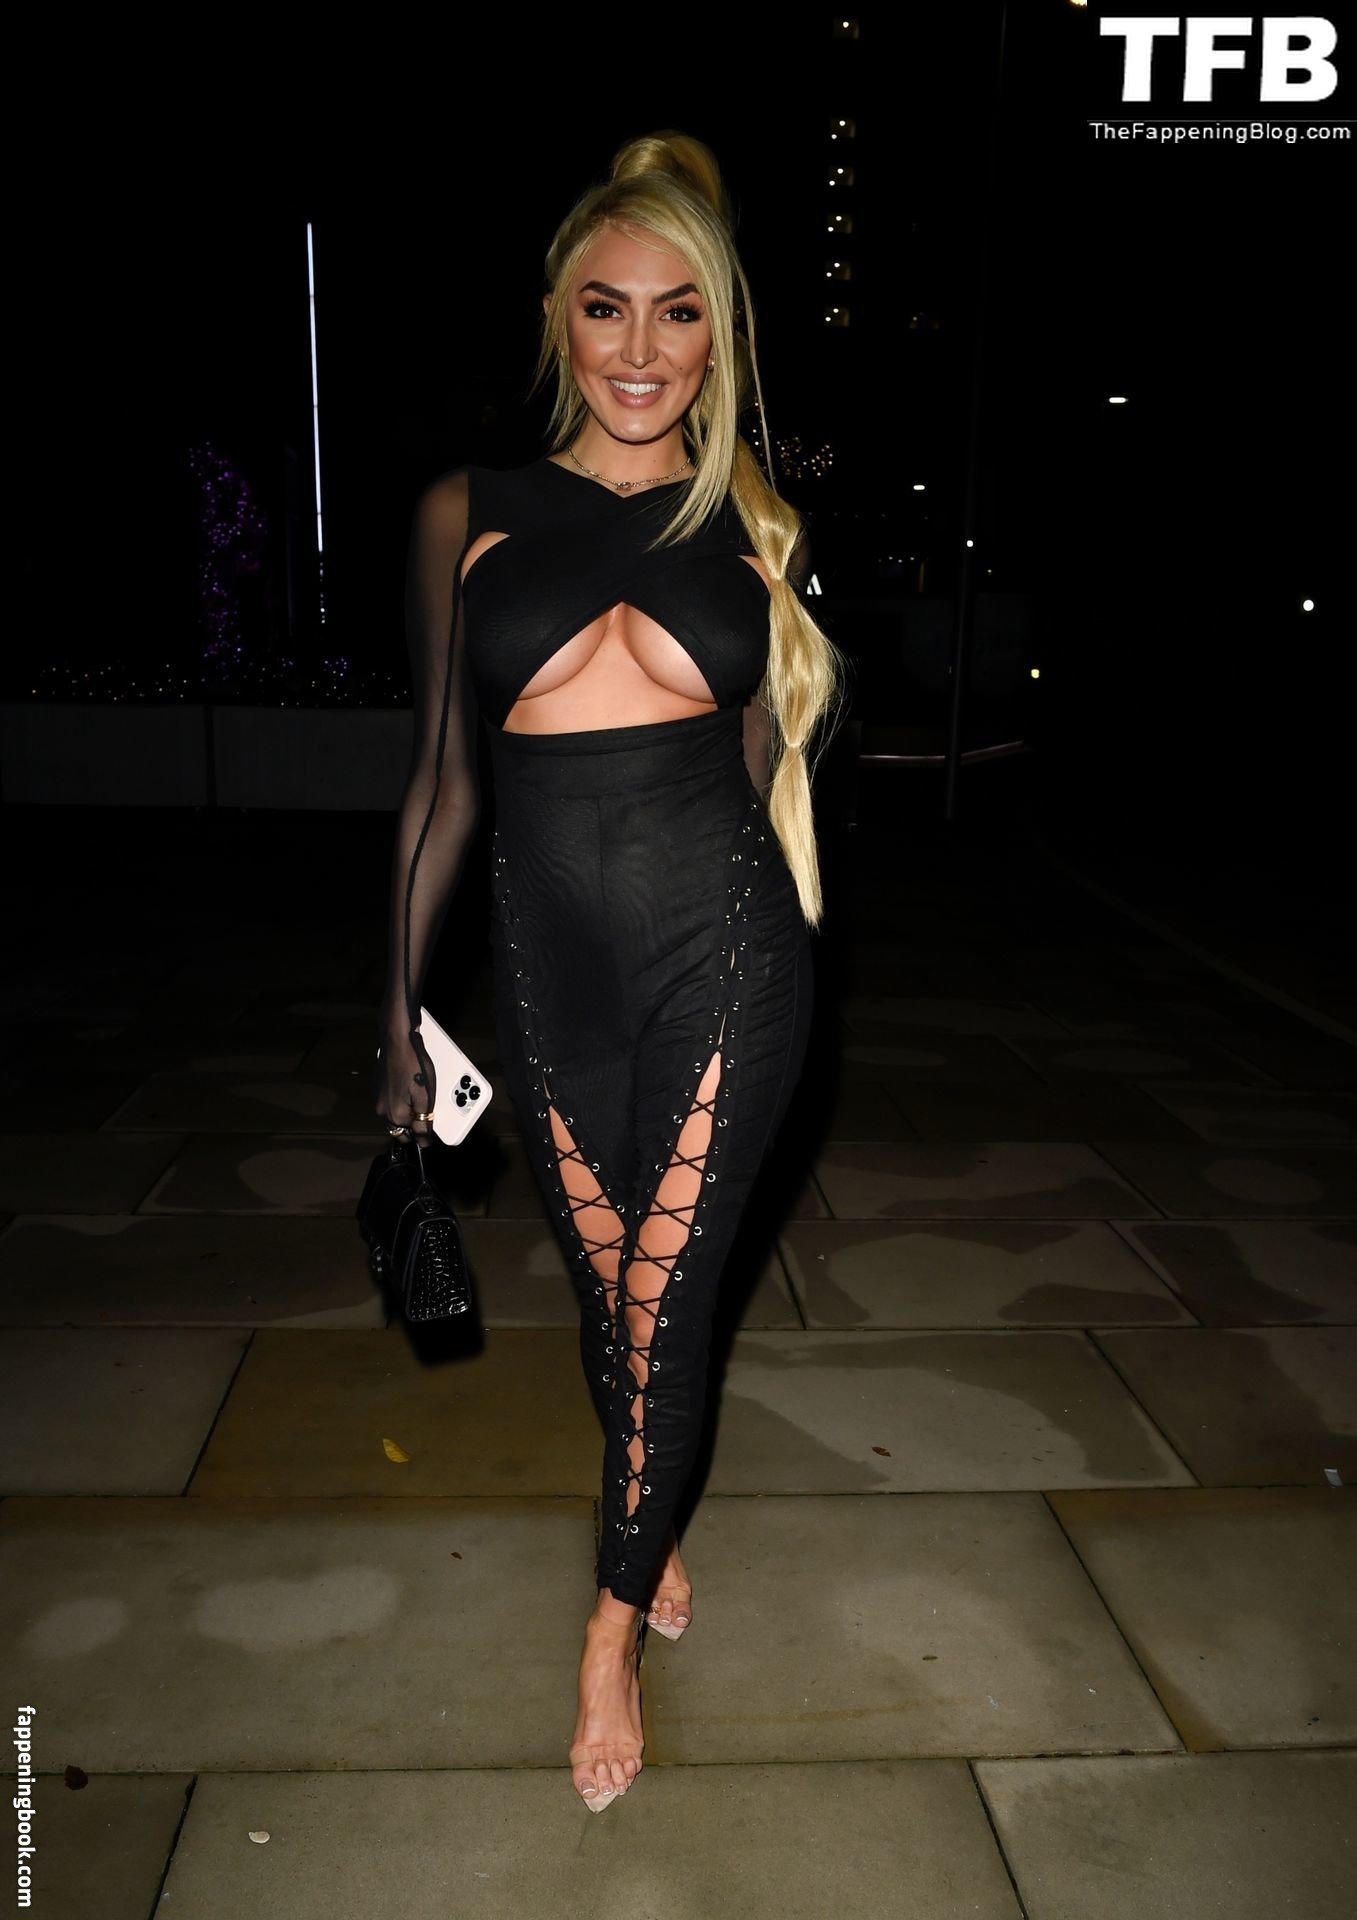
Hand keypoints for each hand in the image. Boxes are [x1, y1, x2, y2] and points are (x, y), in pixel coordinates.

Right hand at [374, 1022, 436, 1138]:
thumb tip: (424, 1142)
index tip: (433, 1126)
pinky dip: (401, 1103)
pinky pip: (391, 1103)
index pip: (412, 1136)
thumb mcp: (425, 1096)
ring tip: (420, 1100)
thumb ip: (424, 1121)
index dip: (425, 1132)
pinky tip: (409, 1091)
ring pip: (395, 1116)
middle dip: (414, 1124)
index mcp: (395, 1116)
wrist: (397, 1041)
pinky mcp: (378, 1089)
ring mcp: (378, 1099)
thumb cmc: (414, 1066)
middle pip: (401, 1129)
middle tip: (428, 1113)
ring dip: (407, 1114)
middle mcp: (382, 1111)